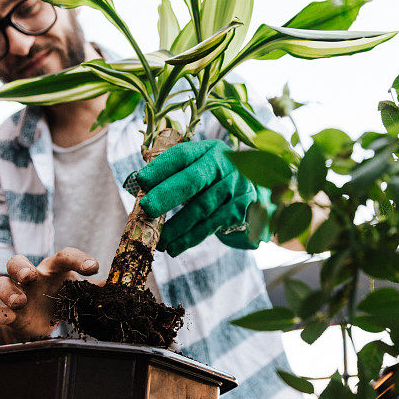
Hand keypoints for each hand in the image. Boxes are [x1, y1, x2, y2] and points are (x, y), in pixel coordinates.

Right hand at [0, 247, 98, 338]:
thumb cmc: (62, 295)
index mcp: (54, 268)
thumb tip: (121, 285)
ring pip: (3, 284)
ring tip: (20, 301)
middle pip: (18, 262)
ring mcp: (18, 293)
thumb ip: (96, 288)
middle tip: (31, 276)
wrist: (42, 316)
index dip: (79, 259)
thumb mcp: (80, 291)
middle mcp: (32, 276)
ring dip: (9, 291)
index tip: (94, 267)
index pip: (64, 257)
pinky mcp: (10, 313)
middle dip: (22, 267)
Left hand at [136, 139, 271, 256]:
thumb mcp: (201, 172)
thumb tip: (138, 184)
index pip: (182, 155)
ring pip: (202, 208)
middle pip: (192, 180)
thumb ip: (174, 175)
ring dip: (176, 226)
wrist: (259, 198)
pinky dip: (190, 238)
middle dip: (166, 195)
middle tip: (146, 209)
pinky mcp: (244, 209)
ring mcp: (238, 187)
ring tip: (157, 240)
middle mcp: (226, 164)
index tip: (141, 181)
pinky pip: (212, 225)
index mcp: (210, 150)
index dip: (160, 168)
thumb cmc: (218, 185)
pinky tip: (174, 247)